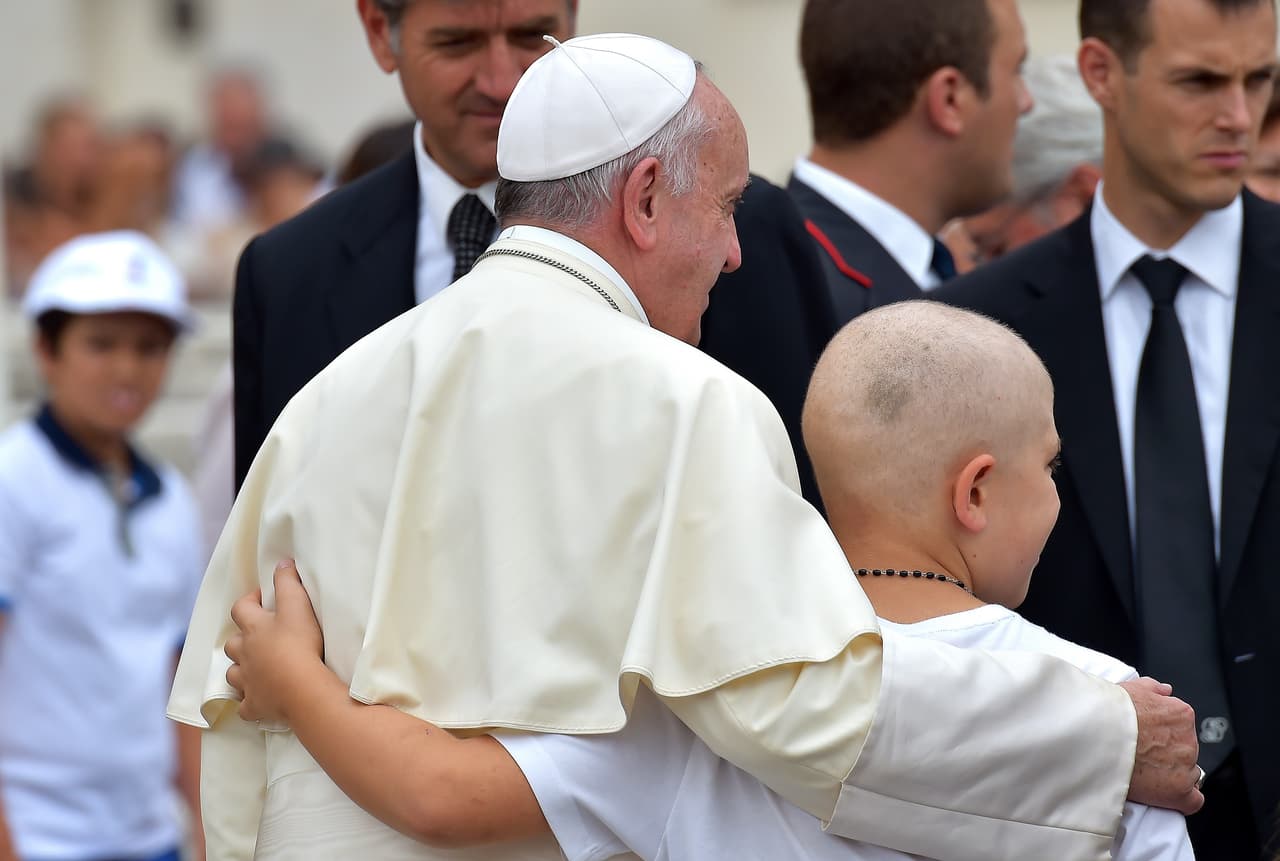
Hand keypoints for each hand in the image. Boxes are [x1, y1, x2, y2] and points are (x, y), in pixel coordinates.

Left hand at [225, 560, 324, 723]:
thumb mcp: (298, 605)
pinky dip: (249, 701)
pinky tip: (258, 700)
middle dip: (242, 639)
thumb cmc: (300, 643)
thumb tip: (282, 562)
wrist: (301, 687)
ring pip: (233, 674)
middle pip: (233, 644)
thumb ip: (288, 582)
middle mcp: (244, 654)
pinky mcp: (254, 705)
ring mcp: (247, 682)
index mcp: (253, 629)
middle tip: (260, 637)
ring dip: (242, 669)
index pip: (241, 608)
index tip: (262, 599)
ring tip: (257, 668)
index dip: (249, 601)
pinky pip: (245, 705)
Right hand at [1120, 677, 1202, 814]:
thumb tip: (1165, 690)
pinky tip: (1165, 795)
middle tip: (1142, 755)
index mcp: (1180, 714)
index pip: (1183, 728)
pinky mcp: (1178, 790)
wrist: (1094, 735)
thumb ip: (1154, 688)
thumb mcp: (1131, 688)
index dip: (1165, 735)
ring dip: (1171, 774)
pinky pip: (1193, 800)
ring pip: (1188, 774)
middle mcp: (1187, 739)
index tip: (1150, 740)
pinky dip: (1181, 799)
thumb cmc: (1108, 713)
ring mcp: (1185, 765)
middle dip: (1167, 754)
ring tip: (1143, 773)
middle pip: (1185, 750)